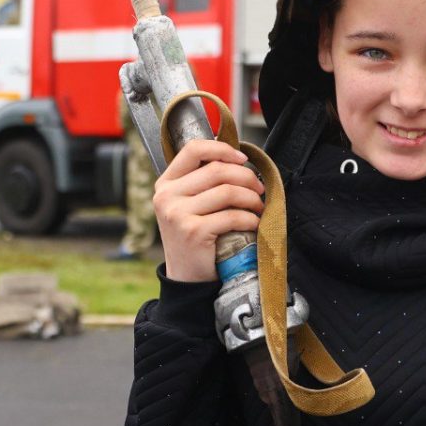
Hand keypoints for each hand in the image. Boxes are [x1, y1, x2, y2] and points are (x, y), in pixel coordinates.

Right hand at [154, 139, 264, 281]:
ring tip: (258, 207)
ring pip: (228, 192)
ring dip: (252, 198)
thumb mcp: (189, 205)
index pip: (193, 149)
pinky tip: (254, 223)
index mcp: (166, 183)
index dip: (222, 148)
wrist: (187, 277)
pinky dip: (250, 218)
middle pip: (217, 170)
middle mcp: (167, 196)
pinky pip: (232, 216)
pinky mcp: (194, 232)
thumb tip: (239, 160)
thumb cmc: (195, 236)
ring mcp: (178, 214)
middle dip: (246, 177)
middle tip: (260, 188)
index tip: (243, 159)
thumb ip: (203, 182)